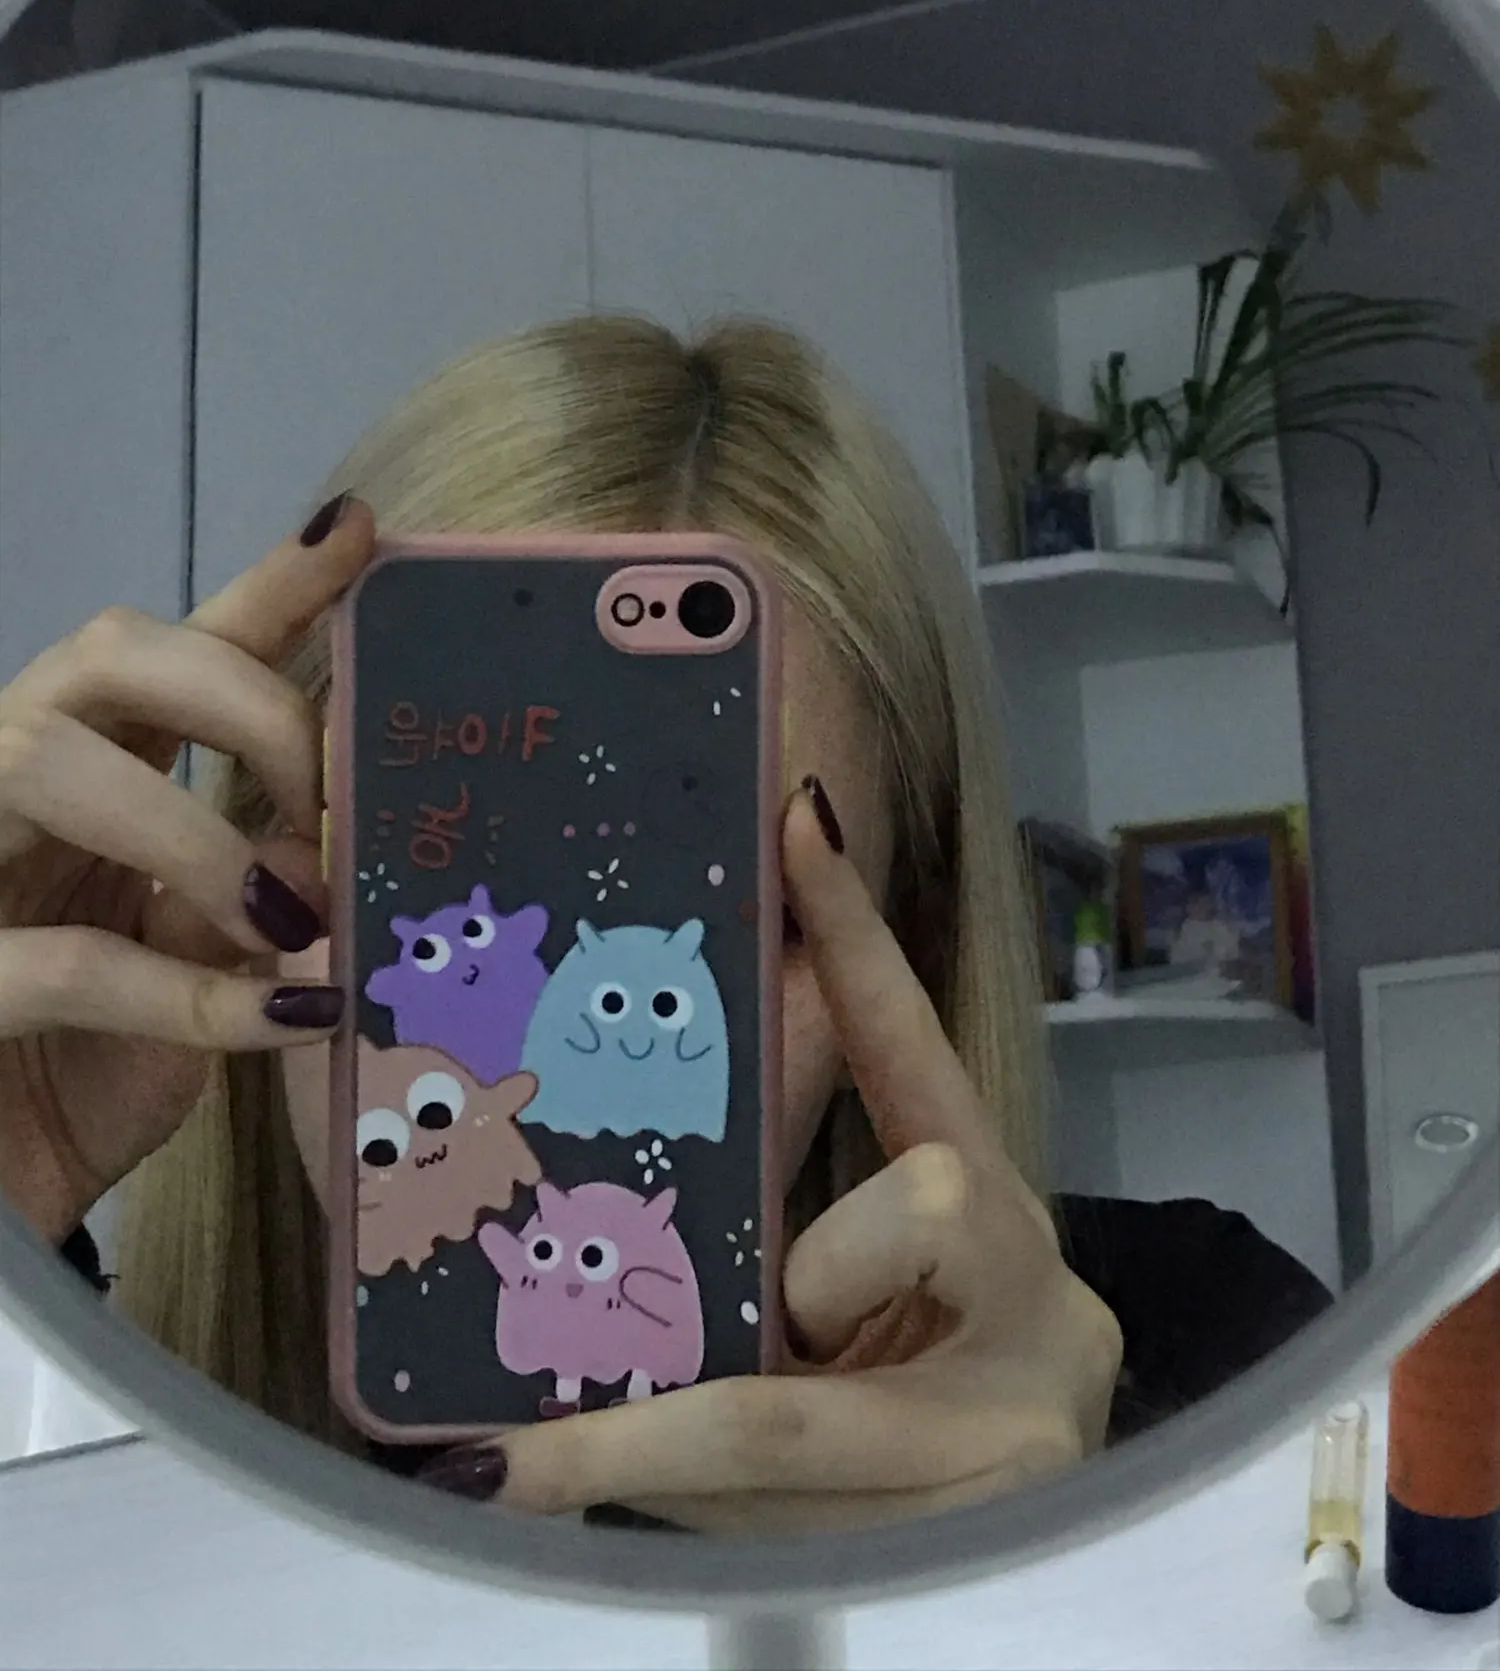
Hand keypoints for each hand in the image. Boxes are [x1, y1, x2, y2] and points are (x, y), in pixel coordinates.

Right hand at [0, 498, 375, 1241]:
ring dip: (195, 830)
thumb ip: (259, 883)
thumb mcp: (199, 961)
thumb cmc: (90, 1066)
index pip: (178, 652)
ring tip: (295, 915)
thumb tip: (327, 843)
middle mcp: (11, 785)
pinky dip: (190, 994)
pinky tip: (291, 1021)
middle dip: (241, 700)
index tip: (359, 532)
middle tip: (329, 793)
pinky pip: (62, 962)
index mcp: (88, 769)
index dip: (268, 585)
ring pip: (43, 757)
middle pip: (104, 656)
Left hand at [424, 789, 1123, 1532]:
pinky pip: (783, 1492)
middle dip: (811, 1274)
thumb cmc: (890, 1430)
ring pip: (807, 1392)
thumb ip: (756, 1238)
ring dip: (670, 1428)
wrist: (1000, 1566)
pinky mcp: (997, 1508)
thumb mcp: (830, 1314)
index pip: (916, 1045)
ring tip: (542, 1456)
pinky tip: (533, 1482)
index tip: (797, 815)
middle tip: (779, 1323)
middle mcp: (1040, 1286)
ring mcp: (1032, 1404)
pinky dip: (642, 1489)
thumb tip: (583, 1186)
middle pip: (928, 1204)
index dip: (857, 934)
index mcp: (988, 1205)